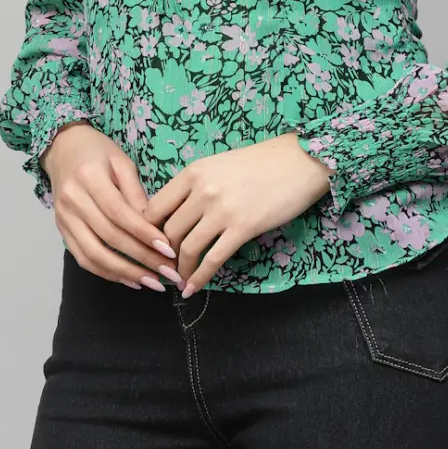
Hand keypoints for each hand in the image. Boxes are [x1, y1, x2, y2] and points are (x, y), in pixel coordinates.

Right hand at [41, 123, 183, 291]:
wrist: (62, 148)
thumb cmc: (98, 151)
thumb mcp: (122, 162)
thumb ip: (136, 193)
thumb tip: (153, 227)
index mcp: (89, 177)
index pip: (119, 213)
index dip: (144, 234)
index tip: (168, 251)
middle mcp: (72, 200)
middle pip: (108, 237)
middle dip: (141, 259)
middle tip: (168, 273)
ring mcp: (63, 218)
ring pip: (93, 254)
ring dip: (125, 273)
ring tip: (152, 283)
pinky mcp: (61, 231)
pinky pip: (83, 258)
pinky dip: (106, 272)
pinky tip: (129, 279)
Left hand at [141, 133, 333, 296]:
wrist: (298, 161)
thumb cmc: (260, 163)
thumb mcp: (218, 166)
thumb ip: (196, 186)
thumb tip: (177, 215)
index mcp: (193, 172)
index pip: (155, 207)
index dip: (149, 231)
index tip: (153, 245)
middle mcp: (202, 190)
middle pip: (167, 231)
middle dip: (163, 255)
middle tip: (165, 268)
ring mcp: (222, 210)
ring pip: (187, 248)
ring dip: (179, 270)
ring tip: (179, 280)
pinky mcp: (242, 227)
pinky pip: (213, 259)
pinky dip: (200, 277)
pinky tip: (194, 288)